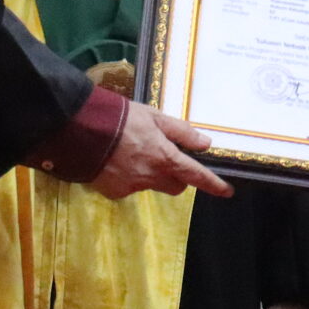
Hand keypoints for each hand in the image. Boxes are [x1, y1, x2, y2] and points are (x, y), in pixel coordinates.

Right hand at [91, 103, 232, 199]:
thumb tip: (205, 143)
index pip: (196, 175)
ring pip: (151, 185)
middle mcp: (152, 177)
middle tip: (166, 158)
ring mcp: (132, 187)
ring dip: (150, 174)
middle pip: (175, 186)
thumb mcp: (154, 117)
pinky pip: (128, 187)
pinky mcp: (113, 192)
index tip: (227, 191)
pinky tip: (116, 161)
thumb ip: (181, 132)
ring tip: (131, 152)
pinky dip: (128, 177)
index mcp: (165, 158)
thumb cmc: (121, 118)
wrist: (81, 131)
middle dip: (176, 177)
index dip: (213, 184)